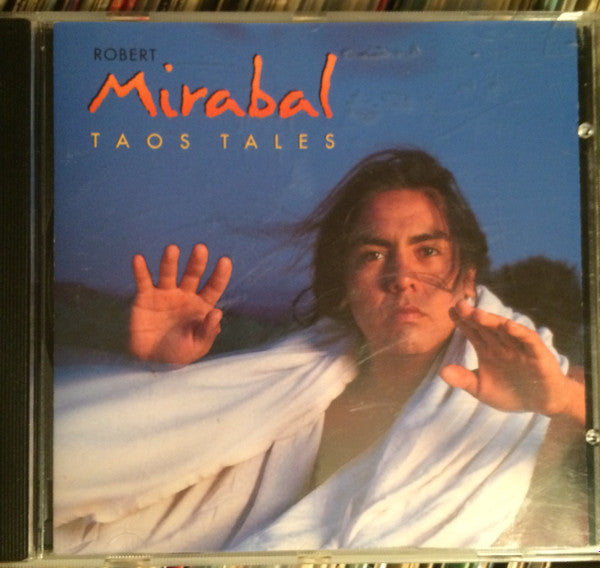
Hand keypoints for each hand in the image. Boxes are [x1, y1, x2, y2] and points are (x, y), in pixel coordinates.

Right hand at [129, 244, 231, 364]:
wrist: (150, 361)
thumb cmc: (179, 353)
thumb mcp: (197, 346)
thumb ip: (208, 330)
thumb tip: (218, 312)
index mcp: (201, 305)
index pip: (213, 287)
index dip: (220, 275)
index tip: (225, 261)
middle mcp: (185, 295)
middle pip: (192, 274)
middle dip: (196, 262)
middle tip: (201, 248)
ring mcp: (165, 294)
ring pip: (168, 273)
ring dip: (170, 261)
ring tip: (172, 249)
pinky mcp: (145, 297)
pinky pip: (143, 281)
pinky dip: (140, 270)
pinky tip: (138, 259)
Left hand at [440, 299, 584, 425]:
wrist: (542, 403)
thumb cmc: (511, 393)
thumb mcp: (481, 389)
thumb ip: (463, 380)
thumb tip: (441, 371)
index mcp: (487, 349)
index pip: (472, 331)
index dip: (462, 322)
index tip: (450, 311)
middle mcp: (502, 344)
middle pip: (485, 327)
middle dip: (473, 316)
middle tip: (460, 305)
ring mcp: (519, 347)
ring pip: (504, 330)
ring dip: (492, 321)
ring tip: (477, 313)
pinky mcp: (537, 353)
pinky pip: (527, 339)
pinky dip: (518, 332)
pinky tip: (507, 326)